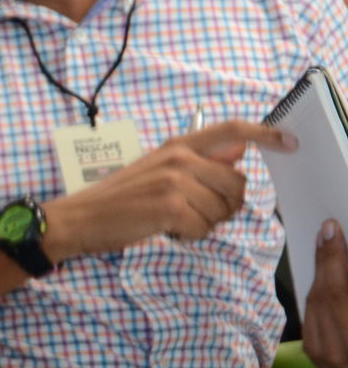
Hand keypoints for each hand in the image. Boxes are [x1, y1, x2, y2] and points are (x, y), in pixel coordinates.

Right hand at [40, 120, 293, 261]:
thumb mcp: (157, 170)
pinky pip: (203, 228)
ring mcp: (176, 181)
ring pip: (222, 210)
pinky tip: (167, 231)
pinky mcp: (170, 207)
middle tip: (196, 215)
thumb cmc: (116, 199)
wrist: (78, 219)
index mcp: (177, 145)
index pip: (232, 130)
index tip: (289, 143)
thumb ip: (200, 161)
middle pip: (236, 183)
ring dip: (204, 224)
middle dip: (225, 206)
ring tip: (175, 222)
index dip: (266, 135)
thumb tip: (238, 152)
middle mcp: (179, 157)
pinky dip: (189, 236)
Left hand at [306, 220, 347, 367]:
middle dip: (325, 262)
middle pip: (323, 297)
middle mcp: (339, 354)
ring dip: (321, 276)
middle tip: (327, 233)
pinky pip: (311, 318)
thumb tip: (338, 246)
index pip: (336, 292)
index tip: (331, 230)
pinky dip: (319, 298)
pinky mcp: (318, 358)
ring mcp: (326, 360)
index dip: (333, 258)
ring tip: (328, 250)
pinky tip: (325, 278)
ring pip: (313, 307)